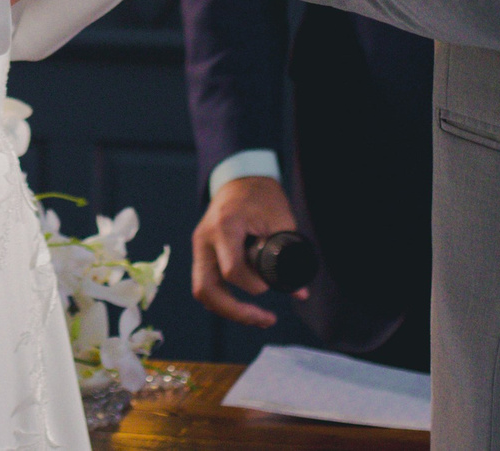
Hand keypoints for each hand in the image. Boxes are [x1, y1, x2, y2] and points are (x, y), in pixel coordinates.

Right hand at [192, 175, 306, 326]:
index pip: (232, 270)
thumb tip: (300, 292)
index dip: (254, 286)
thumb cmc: (263, 197)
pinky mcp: (201, 254)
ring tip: (258, 319)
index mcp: (225, 227)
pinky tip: (245, 308)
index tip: (273, 287)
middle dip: (235, 312)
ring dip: (228, 311)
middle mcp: (205, 239)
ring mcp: (199, 247)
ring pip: (203, 292)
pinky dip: (224, 300)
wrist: (241, 179)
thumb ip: (290, 255)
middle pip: (207, 290)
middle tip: (264, 319)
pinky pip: (206, 285)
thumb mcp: (281, 221)